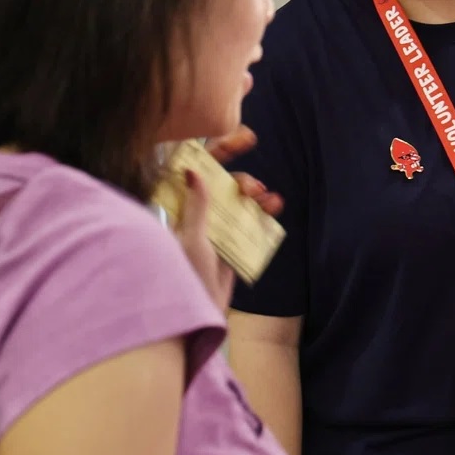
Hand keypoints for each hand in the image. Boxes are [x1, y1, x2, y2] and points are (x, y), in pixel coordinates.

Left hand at [175, 127, 284, 310]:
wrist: (199, 317)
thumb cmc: (185, 279)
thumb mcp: (192, 240)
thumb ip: (197, 207)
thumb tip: (192, 171)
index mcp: (179, 208)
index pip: (197, 169)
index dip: (218, 150)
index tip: (243, 137)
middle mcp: (197, 214)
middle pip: (222, 183)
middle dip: (241, 179)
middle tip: (254, 188)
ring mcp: (215, 229)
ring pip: (238, 201)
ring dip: (256, 196)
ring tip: (269, 200)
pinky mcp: (231, 244)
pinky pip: (248, 221)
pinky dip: (262, 213)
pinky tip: (274, 208)